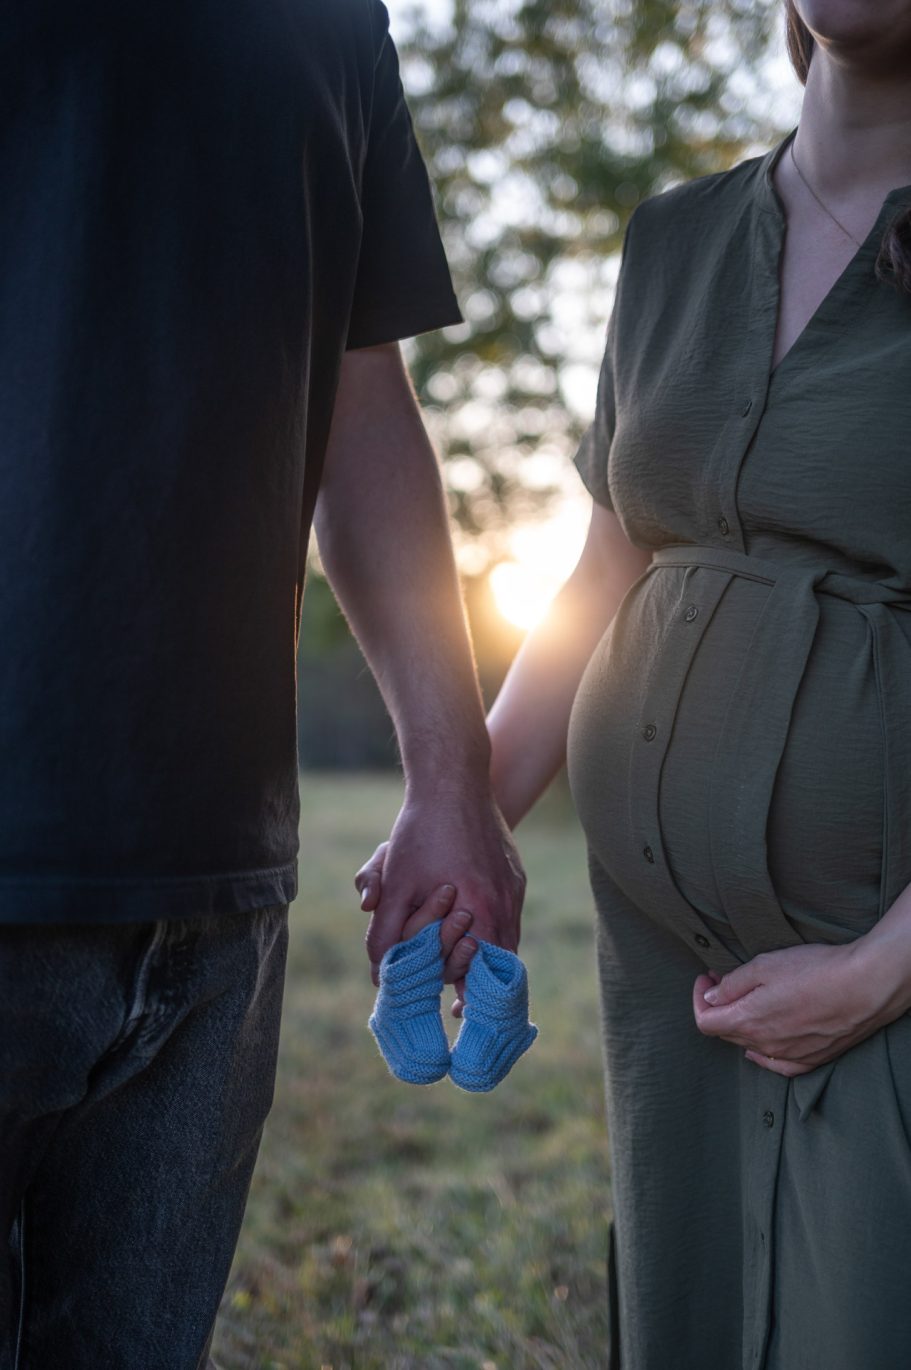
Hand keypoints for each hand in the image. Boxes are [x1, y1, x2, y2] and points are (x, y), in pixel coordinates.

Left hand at [354, 787, 525, 1017]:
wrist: (454, 779)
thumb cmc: (421, 830)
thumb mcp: (396, 882)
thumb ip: (386, 932)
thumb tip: (379, 975)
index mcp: (482, 910)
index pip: (482, 973)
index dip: (469, 998)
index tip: (455, 1015)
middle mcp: (505, 903)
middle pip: (500, 961)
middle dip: (478, 980)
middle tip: (459, 1001)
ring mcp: (514, 887)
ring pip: (506, 938)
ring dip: (486, 956)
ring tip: (465, 975)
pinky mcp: (514, 873)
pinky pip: (507, 914)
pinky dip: (492, 929)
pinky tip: (472, 931)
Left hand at [692, 939, 903, 1075]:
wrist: (866, 986)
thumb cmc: (816, 971)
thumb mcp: (764, 966)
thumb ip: (733, 985)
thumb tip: (711, 998)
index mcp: (748, 1021)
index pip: (705, 1021)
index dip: (699, 999)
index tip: (705, 979)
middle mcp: (765, 1045)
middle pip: (726, 1033)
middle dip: (719, 1007)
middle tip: (722, 982)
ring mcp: (790, 1055)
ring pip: (751, 1046)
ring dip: (741, 1025)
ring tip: (746, 1001)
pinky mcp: (813, 1058)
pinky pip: (779, 1064)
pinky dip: (764, 1054)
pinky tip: (761, 1048)